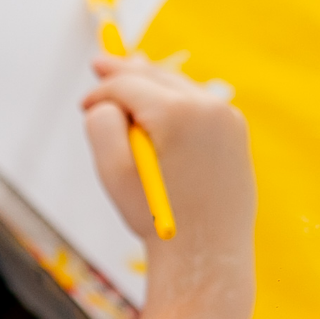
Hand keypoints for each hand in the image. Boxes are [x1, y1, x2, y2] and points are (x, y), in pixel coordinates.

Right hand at [81, 54, 255, 312]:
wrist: (207, 254)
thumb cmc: (157, 218)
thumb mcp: (114, 171)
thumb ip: (101, 125)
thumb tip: (109, 102)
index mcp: (178, 113)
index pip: (128, 87)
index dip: (101, 92)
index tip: (82, 106)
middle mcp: (209, 107)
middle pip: (156, 76)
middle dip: (125, 73)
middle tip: (99, 64)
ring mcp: (228, 119)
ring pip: (179, 88)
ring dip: (152, 83)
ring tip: (130, 71)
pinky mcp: (236, 133)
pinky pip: (199, 105)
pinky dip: (175, 100)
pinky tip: (161, 98)